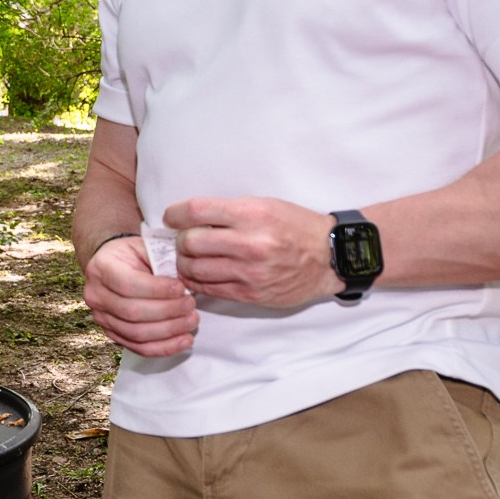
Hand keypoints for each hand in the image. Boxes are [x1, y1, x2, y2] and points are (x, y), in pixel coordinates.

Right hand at [84, 234, 199, 356]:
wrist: (114, 266)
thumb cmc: (132, 255)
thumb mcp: (145, 247)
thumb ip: (161, 260)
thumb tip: (185, 280)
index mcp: (102, 268)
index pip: (128, 285)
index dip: (157, 290)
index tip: (181, 288)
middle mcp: (96, 295)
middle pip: (132, 312)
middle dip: (168, 311)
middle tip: (190, 304)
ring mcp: (102, 318)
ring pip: (137, 333)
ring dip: (169, 330)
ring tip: (192, 321)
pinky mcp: (113, 334)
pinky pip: (139, 347)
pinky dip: (165, 347)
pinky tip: (184, 340)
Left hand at [165, 197, 334, 307]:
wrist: (328, 257)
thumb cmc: (295, 226)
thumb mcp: (265, 205)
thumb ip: (228, 212)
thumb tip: (190, 218)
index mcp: (252, 214)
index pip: (196, 211)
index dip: (175, 214)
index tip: (171, 217)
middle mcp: (249, 243)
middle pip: (191, 243)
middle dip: (180, 241)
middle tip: (183, 240)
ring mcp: (249, 272)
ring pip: (195, 270)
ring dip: (185, 263)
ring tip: (189, 258)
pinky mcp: (249, 293)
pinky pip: (210, 289)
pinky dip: (198, 282)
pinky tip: (200, 274)